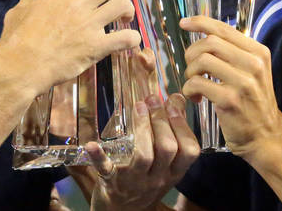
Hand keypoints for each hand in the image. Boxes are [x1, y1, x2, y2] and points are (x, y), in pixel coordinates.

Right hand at [0, 0, 141, 94]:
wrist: (19, 68)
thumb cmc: (16, 40)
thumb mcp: (19, 11)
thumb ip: (31, 0)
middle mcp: (78, 3)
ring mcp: (88, 24)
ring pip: (124, 6)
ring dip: (129, 12)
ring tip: (123, 20)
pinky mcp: (95, 47)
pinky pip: (126, 38)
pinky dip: (131, 39)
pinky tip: (127, 42)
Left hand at [85, 93, 199, 210]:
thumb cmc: (145, 181)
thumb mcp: (165, 165)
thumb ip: (172, 135)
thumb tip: (176, 99)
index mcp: (173, 173)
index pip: (189, 150)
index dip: (182, 124)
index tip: (173, 102)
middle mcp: (157, 178)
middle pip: (167, 148)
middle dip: (161, 120)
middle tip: (153, 99)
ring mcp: (134, 181)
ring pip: (144, 155)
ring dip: (142, 128)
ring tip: (139, 106)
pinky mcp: (111, 182)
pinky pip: (106, 169)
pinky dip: (98, 157)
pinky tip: (92, 144)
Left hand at [180, 15, 281, 160]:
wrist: (266, 137)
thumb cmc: (253, 103)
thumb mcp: (252, 72)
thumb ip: (234, 53)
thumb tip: (205, 35)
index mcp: (258, 52)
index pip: (224, 29)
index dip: (200, 22)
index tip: (183, 23)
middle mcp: (254, 63)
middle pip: (210, 42)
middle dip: (192, 53)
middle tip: (192, 69)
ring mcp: (243, 82)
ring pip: (202, 60)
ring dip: (190, 72)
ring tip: (194, 84)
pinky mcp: (230, 100)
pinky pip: (197, 83)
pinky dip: (189, 89)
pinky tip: (196, 97)